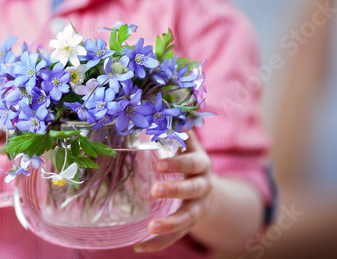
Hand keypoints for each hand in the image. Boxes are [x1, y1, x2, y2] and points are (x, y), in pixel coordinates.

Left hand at [134, 130, 212, 252]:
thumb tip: (161, 104)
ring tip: (150, 227)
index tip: (160, 163)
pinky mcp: (189, 224)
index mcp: (202, 165)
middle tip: (154, 191)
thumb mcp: (188, 144)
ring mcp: (197, 208)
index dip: (177, 163)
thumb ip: (176, 128)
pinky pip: (176, 237)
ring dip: (170, 224)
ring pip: (187, 218)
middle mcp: (203, 187)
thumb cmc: (190, 160)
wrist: (208, 188)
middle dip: (175, 190)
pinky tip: (139, 247)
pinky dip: (159, 243)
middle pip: (192, 190)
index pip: (191, 163)